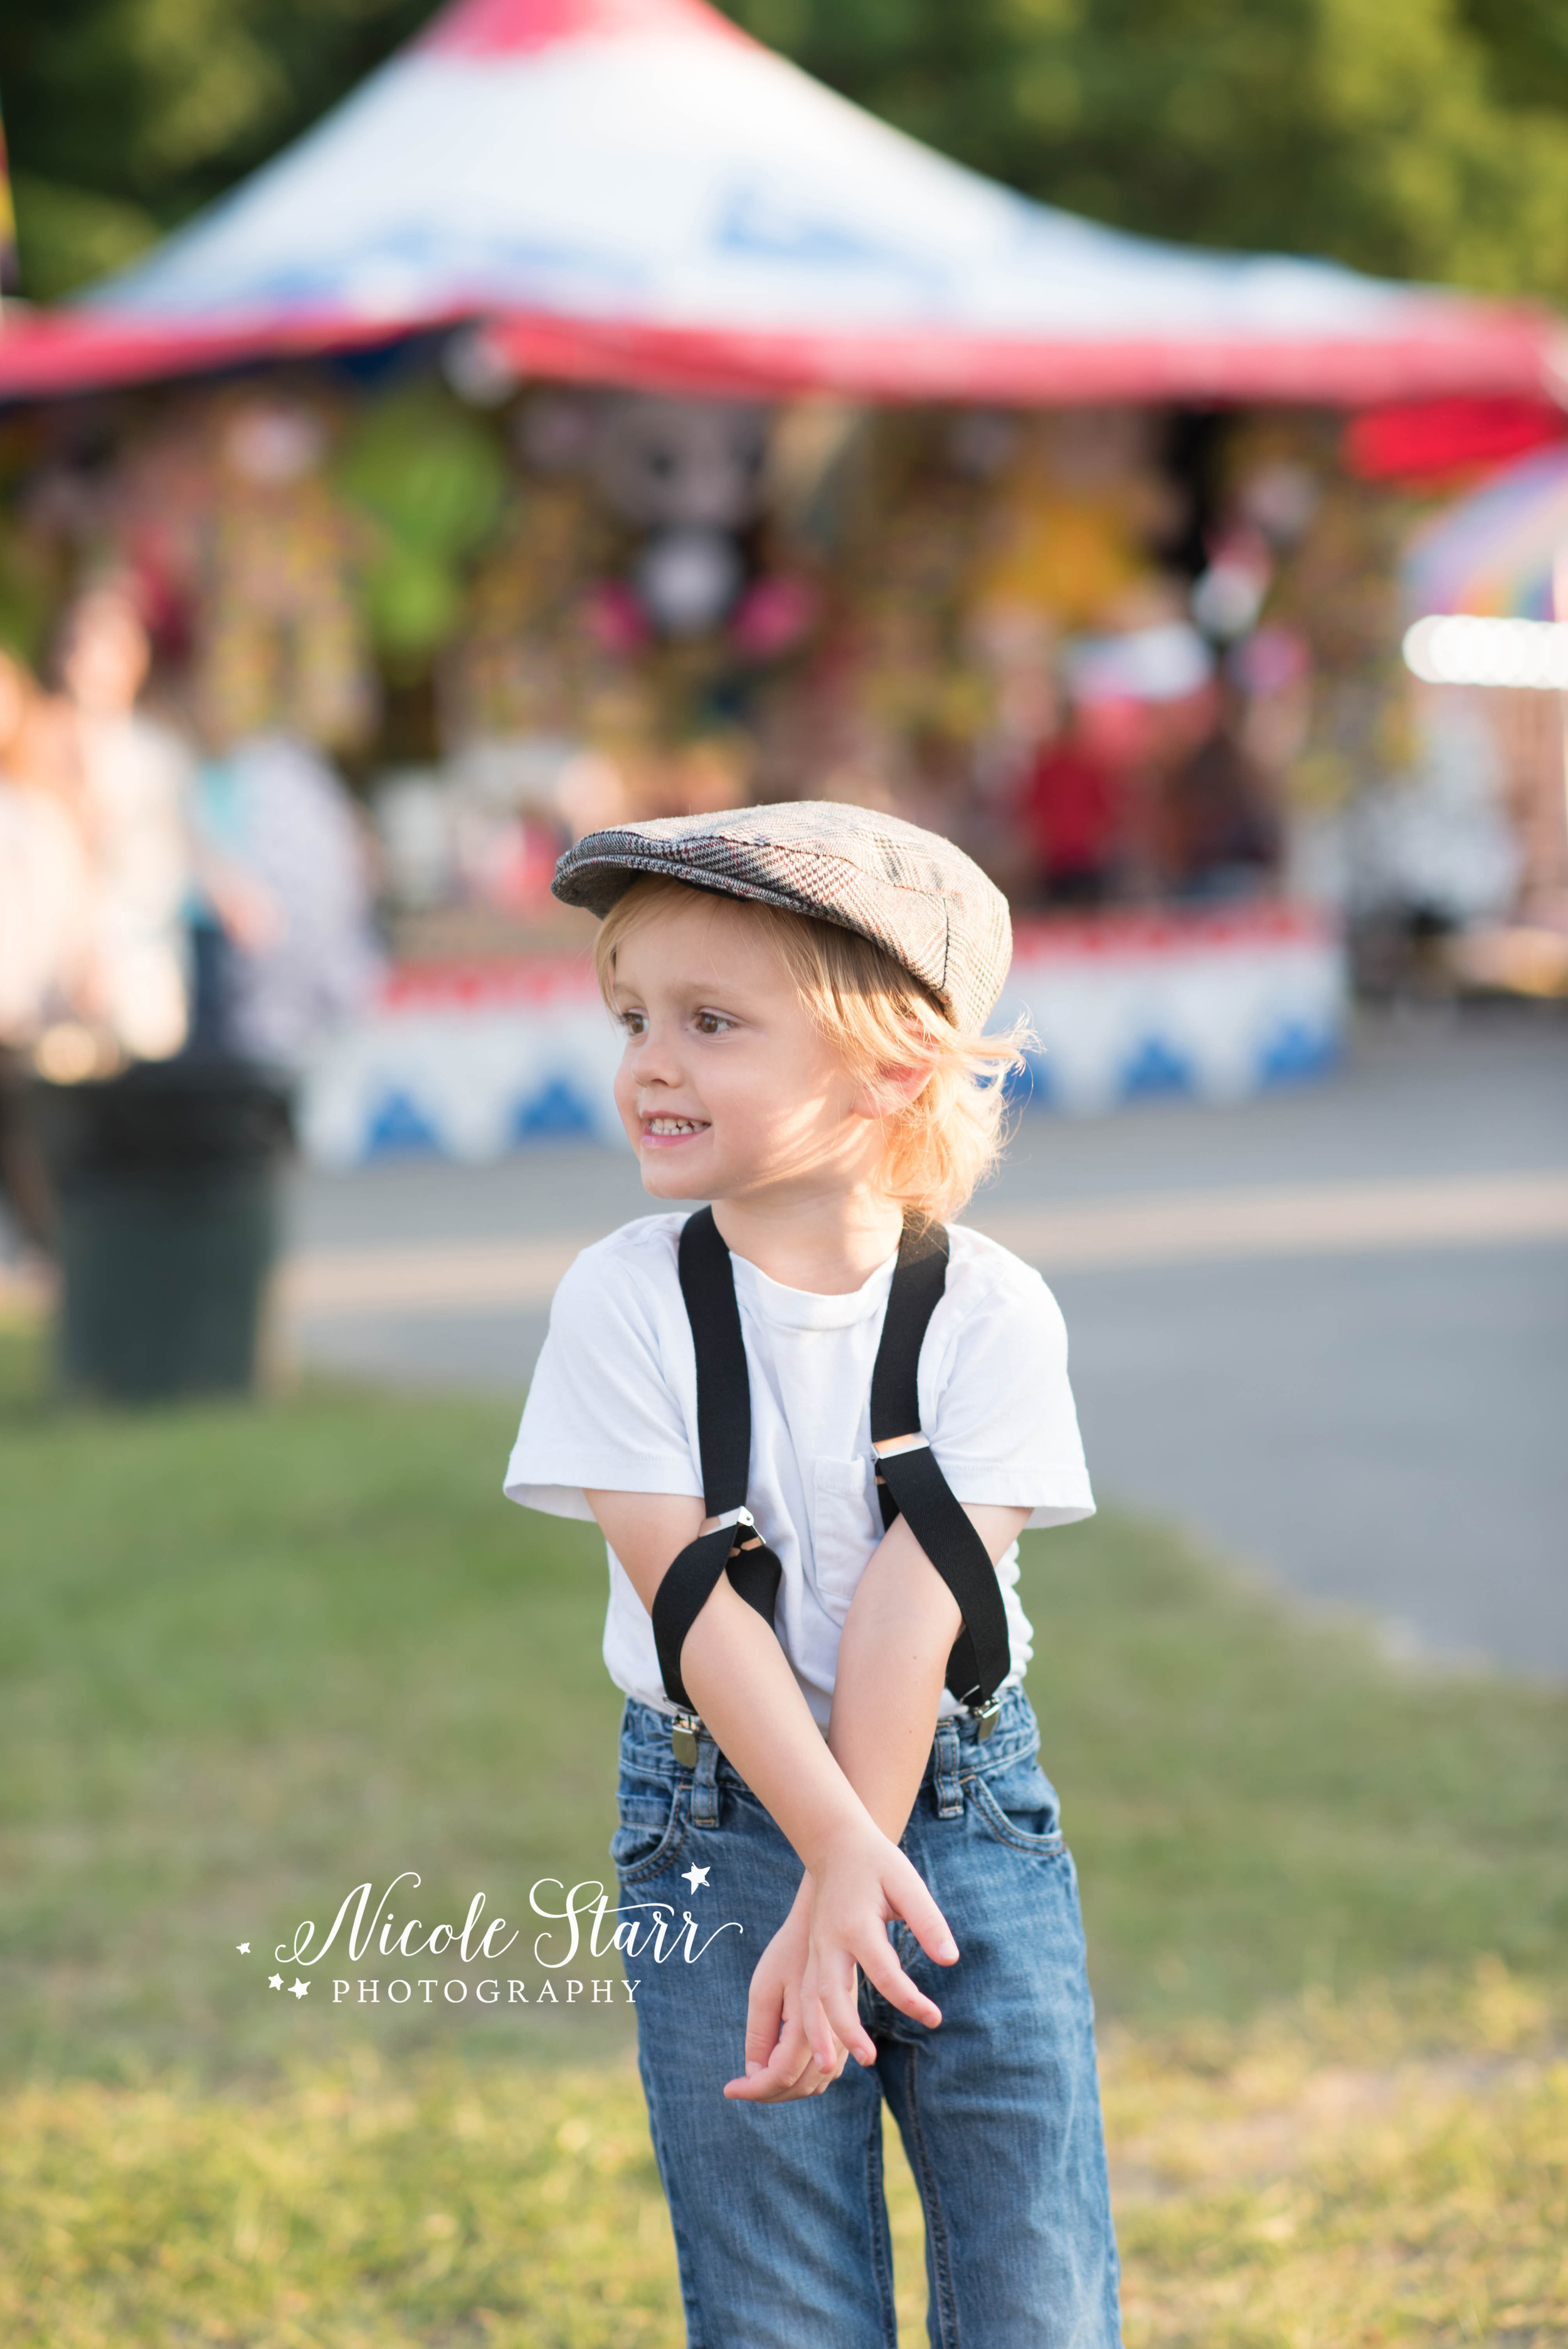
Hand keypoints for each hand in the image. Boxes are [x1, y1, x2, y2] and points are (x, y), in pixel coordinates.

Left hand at [723, 1878, 848, 2102]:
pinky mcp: (846, 2030)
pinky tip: (780, 2067)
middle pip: (799, 2087)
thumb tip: (755, 2072)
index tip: (728, 2088)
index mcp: (807, 2026)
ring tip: (755, 2079)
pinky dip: (803, 2079)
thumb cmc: (788, 1951)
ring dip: (785, 2090)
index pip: (780, 2077)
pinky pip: (827, 2072)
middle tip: (739, 2085)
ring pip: (816, 2084)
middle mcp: (831, 2037)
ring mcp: (843, 2035)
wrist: (824, 1923)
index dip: (752, 2089)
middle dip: (766, 2093)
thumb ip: (760, 2034)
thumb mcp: (763, 1988)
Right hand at [801, 1820, 958, 2072]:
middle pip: (831, 1994)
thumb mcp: (907, 1883)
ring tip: (830, 2069)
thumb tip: (950, 1960)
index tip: (935, 2016)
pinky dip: (810, 2022)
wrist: (836, 1845)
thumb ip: (928, 1922)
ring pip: (810, 1999)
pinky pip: (806, 1995)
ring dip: (818, 2033)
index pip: (885, 1972)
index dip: (912, 1999)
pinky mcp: (811, 1955)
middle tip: (869, 2059)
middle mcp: (829, 1942)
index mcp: (856, 1925)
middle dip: (846, 2030)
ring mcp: (815, 1949)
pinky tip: (824, 2045)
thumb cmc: (878, 1864)